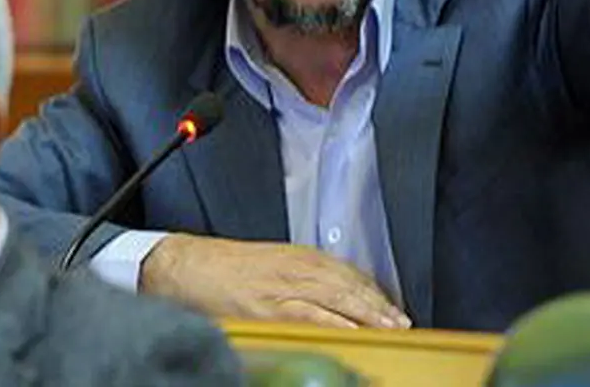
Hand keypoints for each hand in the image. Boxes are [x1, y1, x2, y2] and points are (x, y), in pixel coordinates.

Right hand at [139, 233, 411, 329]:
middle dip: (378, 305)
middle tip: (402, 323)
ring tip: (389, 330)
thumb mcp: (272, 265)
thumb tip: (336, 302)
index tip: (394, 309)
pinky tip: (351, 331)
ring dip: (366, 314)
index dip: (374, 292)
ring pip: (335, 298)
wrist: (187, 266)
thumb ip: (301, 278)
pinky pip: (307, 313)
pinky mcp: (266, 306)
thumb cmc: (227, 270)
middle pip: (348, 285)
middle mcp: (295, 268)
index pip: (348, 273)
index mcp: (298, 257)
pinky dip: (332, 322)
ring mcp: (281, 287)